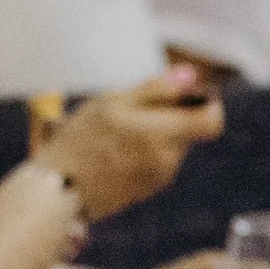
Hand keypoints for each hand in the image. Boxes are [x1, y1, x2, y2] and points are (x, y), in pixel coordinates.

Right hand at [36, 66, 223, 221]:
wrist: (57, 193)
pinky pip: (153, 163)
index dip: (204, 104)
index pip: (213, 121)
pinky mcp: (144, 191)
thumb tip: (189, 75)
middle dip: (167, 118)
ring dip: (150, 136)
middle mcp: (168, 160)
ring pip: (169, 146)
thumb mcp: (113, 103)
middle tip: (129, 114)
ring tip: (113, 136)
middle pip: (187, 130)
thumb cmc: (81, 142)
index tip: (183, 97)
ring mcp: (157, 178)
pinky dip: (139, 154)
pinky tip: (110, 155)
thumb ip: (156, 89)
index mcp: (165, 135)